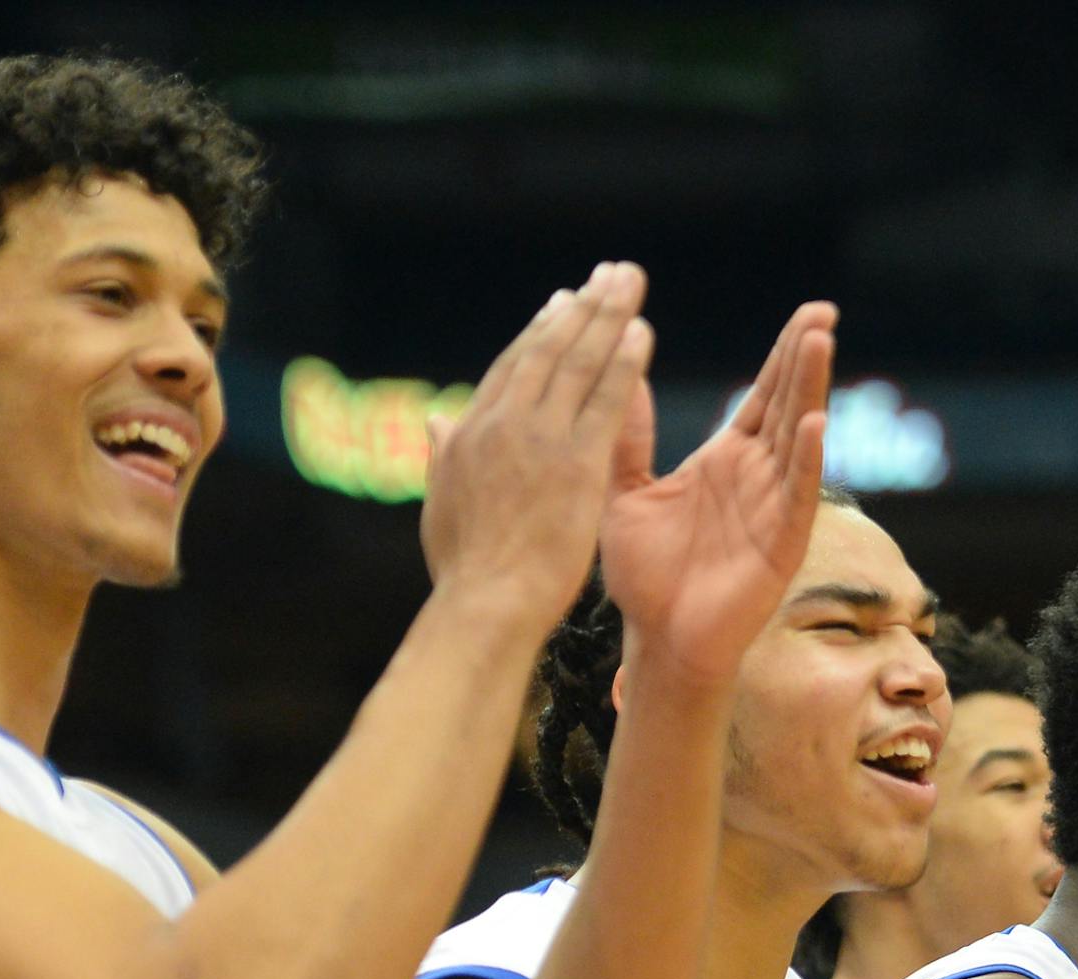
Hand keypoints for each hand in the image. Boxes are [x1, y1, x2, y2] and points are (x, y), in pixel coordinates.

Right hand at [419, 262, 652, 630]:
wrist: (485, 604)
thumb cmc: (463, 571)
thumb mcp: (440, 505)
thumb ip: (442, 457)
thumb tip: (435, 420)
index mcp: (469, 433)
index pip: (510, 369)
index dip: (540, 334)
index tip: (562, 305)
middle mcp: (502, 423)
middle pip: (546, 350)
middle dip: (579, 308)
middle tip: (606, 275)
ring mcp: (540, 438)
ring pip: (577, 362)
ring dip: (606, 316)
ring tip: (629, 282)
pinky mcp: (577, 461)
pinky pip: (606, 399)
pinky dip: (624, 361)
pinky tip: (642, 333)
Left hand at [594, 301, 835, 684]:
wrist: (658, 642)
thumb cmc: (644, 576)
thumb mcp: (624, 493)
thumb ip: (625, 437)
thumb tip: (620, 371)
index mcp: (726, 462)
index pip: (762, 396)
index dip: (784, 355)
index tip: (807, 314)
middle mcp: (758, 478)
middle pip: (788, 405)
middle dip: (805, 359)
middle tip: (822, 311)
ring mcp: (774, 509)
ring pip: (798, 440)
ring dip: (810, 393)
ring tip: (819, 344)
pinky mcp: (781, 545)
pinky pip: (797, 497)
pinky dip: (805, 462)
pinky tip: (812, 424)